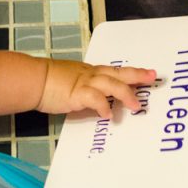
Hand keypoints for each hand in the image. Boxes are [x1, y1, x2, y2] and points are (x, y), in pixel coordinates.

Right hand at [36, 60, 155, 117]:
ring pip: (111, 84)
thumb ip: (87, 90)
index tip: (148, 73)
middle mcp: (91, 75)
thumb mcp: (73, 82)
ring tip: (136, 106)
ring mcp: (85, 83)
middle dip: (137, 76)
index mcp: (91, 72)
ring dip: (125, 94)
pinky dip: (103, 106)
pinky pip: (94, 98)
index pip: (116, 72)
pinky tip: (108, 115)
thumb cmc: (50, 82)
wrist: (35, 80)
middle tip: (153, 77)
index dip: (133, 73)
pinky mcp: (77, 93)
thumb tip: (99, 102)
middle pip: (119, 73)